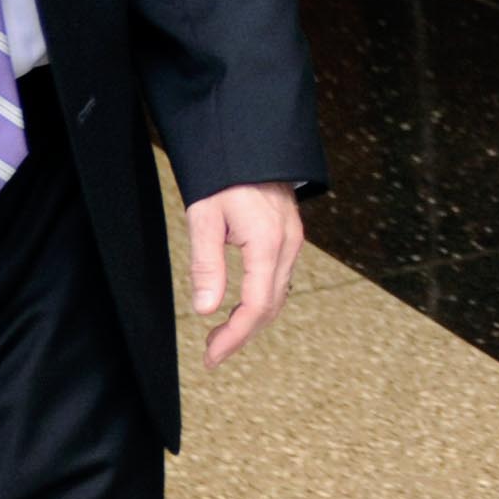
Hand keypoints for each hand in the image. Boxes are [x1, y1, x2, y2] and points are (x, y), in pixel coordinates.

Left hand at [188, 181, 303, 368]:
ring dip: (251, 320)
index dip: (235, 337)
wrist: (251, 142)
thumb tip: (206, 310)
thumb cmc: (224, 174)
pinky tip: (240, 305)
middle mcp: (288, 245)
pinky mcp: (290, 237)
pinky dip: (261, 301)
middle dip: (241, 334)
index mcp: (267, 243)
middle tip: (211, 352)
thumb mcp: (205, 216)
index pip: (256, 306)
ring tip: (220, 335)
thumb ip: (207, 265)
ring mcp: (293, 241)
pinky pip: (280, 279)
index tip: (211, 356)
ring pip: (278, 296)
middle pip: (270, 307)